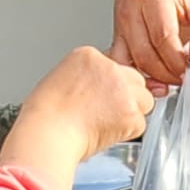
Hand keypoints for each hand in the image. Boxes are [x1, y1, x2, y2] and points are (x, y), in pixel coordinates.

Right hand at [13, 47, 154, 160]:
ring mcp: (123, 89)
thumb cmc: (45, 115)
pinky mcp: (131, 112)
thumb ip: (87, 78)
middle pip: (135, 80)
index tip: (100, 99)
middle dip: (127, 97)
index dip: (111, 87)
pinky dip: (127, 133)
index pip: (116, 67)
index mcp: (88, 56)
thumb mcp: (60, 80)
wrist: (48, 132)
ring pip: (144, 101)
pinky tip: (106, 133)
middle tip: (106, 114)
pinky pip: (140, 124)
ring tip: (105, 124)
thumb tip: (99, 90)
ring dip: (131, 114)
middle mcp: (109, 68)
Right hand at [111, 0, 189, 85]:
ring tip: (173, 83)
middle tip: (186, 80)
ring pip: (132, 62)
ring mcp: (120, 25)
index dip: (178, 60)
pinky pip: (121, 63)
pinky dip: (137, 77)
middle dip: (168, 74)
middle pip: (146, 54)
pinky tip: (153, 82)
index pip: (163, 37)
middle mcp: (131, 10)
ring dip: (153, 78)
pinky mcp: (116, 37)